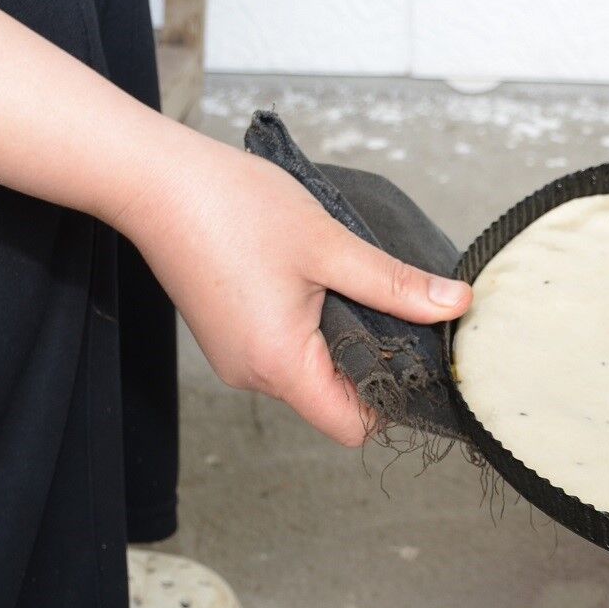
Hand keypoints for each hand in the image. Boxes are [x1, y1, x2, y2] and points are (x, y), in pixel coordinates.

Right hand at [115, 147, 471, 446]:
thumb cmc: (231, 208)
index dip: (392, 402)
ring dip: (337, 339)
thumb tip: (455, 304)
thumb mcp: (330, 246)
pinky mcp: (226, 335)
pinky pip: (281, 350)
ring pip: (308, 373)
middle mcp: (252, 374)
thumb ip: (396, 284)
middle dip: (369, 361)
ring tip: (345, 283)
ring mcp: (234, 356)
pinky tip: (311, 280)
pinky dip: (307, 327)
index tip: (418, 357)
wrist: (154, 180)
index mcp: (280, 364)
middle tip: (394, 307)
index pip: (352, 426)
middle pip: (332, 400)